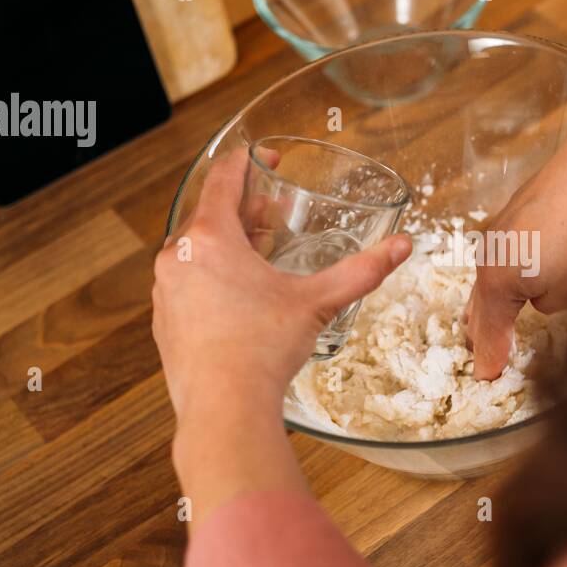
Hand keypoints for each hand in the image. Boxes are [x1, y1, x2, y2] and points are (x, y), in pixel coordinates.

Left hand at [152, 147, 411, 420]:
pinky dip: (212, 278)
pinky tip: (240, 299)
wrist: (224, 408)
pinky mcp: (164, 322)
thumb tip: (402, 248)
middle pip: (211, 215)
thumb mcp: (317, 302)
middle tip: (275, 214)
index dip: (248, 162)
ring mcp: (165, 291)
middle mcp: (178, 257)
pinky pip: (187, 284)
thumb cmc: (263, 349)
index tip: (266, 158)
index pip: (223, 180)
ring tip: (261, 258)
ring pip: (196, 251)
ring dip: (228, 245)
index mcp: (209, 238)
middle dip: (246, 210)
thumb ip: (362, 271)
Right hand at [465, 99, 566, 378]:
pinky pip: (506, 250)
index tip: (487, 377)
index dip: (490, 356)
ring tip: (486, 316)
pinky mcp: (520, 208)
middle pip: (479, 302)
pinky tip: (518, 270)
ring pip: (490, 273)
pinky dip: (508, 269)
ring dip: (492, 297)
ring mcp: (501, 227)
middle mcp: (489, 254)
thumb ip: (547, 304)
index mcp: (495, 281)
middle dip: (481, 330)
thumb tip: (539, 294)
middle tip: (481, 353)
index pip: (489, 330)